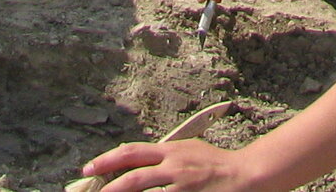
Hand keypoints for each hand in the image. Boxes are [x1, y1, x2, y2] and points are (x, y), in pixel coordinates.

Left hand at [75, 139, 253, 191]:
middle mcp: (173, 165)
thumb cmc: (217, 164)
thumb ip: (165, 155)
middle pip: (133, 177)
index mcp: (171, 150)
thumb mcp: (189, 150)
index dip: (107, 160)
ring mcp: (181, 185)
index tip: (89, 169)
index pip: (131, 152)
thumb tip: (138, 159)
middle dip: (107, 186)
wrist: (247, 175)